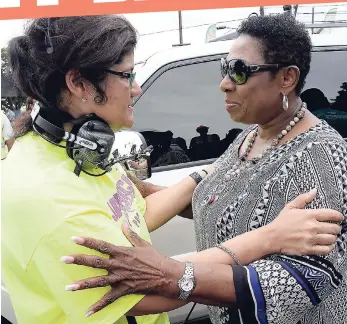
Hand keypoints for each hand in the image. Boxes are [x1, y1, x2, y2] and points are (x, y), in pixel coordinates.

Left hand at [61, 224, 182, 316]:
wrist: (166, 274)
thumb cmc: (155, 258)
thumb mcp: (143, 243)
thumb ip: (131, 234)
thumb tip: (123, 223)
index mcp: (122, 252)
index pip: (102, 245)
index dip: (88, 242)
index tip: (75, 238)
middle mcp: (119, 265)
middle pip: (96, 262)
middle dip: (79, 260)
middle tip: (64, 259)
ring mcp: (121, 278)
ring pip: (99, 282)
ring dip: (83, 285)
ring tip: (68, 287)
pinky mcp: (124, 290)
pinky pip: (109, 299)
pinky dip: (99, 306)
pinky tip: (88, 312)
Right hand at [267, 188, 342, 255]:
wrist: (272, 237)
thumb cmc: (281, 222)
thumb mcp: (290, 207)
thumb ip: (303, 198)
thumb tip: (314, 191)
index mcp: (308, 215)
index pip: (331, 214)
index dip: (338, 216)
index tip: (339, 218)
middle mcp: (312, 227)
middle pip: (334, 228)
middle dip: (336, 228)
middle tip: (333, 228)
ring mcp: (311, 238)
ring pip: (332, 239)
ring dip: (332, 237)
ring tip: (329, 236)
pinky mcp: (309, 249)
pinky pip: (326, 249)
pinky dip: (329, 247)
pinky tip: (325, 244)